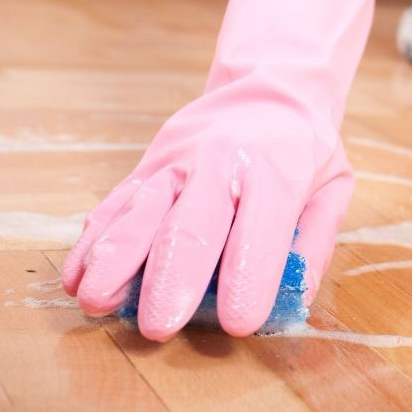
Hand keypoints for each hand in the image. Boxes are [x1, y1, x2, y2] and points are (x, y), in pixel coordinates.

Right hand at [62, 85, 352, 339]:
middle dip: (171, 278)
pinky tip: (77, 278)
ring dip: (114, 260)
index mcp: (275, 173)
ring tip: (97, 302)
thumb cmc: (305, 147)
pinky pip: (114, 205)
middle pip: (190, 225)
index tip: (237, 323)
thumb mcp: (334, 186)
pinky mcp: (146, 167)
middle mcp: (220, 165)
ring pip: (140, 212)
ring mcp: (176, 164)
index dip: (248, 279)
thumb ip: (316, 243)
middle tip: (158, 327)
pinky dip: (92, 243)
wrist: (270, 83)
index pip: (260, 231)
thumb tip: (296, 299)